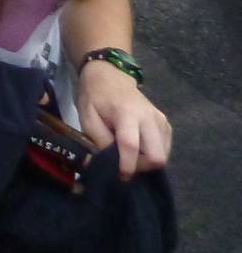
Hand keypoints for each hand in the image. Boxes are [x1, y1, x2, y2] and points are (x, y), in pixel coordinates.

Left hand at [76, 62, 170, 179]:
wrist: (110, 75)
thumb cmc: (94, 96)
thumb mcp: (87, 116)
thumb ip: (98, 140)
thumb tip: (108, 163)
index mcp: (126, 113)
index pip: (131, 145)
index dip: (127, 166)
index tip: (120, 176)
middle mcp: (149, 118)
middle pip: (157, 156)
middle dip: (141, 167)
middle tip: (125, 165)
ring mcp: (161, 121)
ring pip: (163, 155)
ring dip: (147, 161)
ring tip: (129, 156)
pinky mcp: (166, 124)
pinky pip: (165, 148)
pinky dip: (152, 153)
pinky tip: (138, 148)